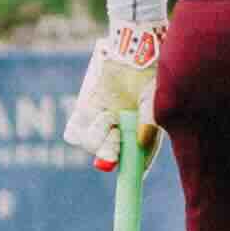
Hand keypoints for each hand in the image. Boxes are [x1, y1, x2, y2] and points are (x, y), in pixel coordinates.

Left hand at [64, 23, 162, 166]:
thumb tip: (140, 145)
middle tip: (114, 143)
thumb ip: (148, 123)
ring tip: (108, 117)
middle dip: (111, 153)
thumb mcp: (153, 100)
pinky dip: (82, 128)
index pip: (139, 160)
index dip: (135, 171)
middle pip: (112, 155)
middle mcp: (123, 130)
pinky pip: (75, 132)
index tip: (134, 178)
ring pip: (92, 145)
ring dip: (99, 136)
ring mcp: (104, 121)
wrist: (131, 52)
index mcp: (142, 132)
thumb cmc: (148, 75)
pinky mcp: (87, 111)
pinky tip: (96, 114)